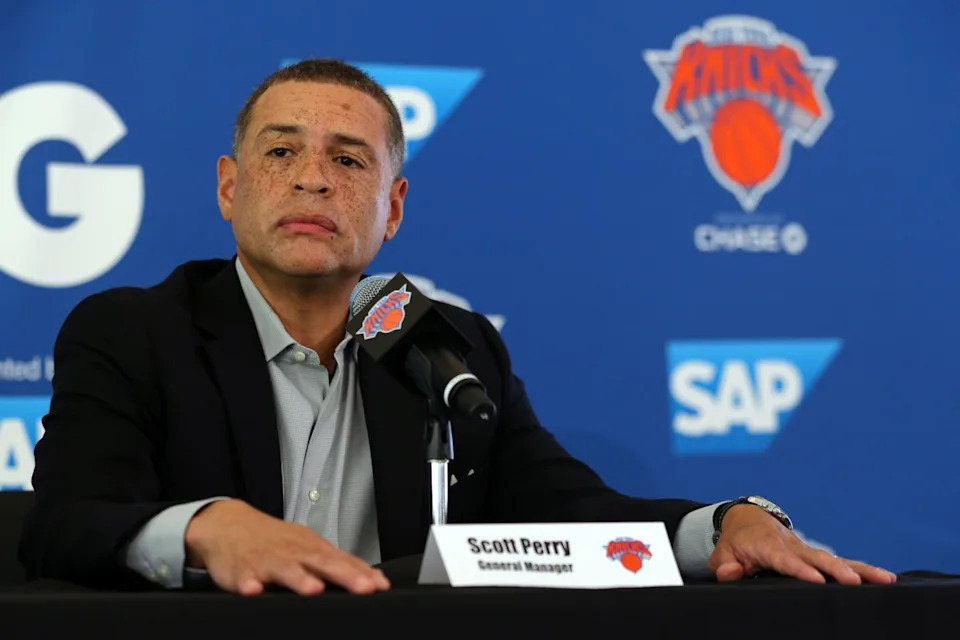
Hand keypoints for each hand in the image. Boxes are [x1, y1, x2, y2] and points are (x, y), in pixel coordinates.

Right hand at [184, 499, 389, 595]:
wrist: (230, 525)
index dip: (362, 573)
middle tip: (363, 588)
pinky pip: (244, 577)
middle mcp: (293, 552)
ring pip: (285, 569)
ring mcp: (267, 560)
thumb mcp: (309, 548)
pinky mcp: (240, 570)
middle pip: (322, 562)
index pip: (342, 560)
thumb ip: (340, 565)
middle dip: (344, 575)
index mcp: (312, 548)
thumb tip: (375, 580)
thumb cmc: (275, 541)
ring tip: (313, 589)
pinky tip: (254, 590)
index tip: (380, 586)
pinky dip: (249, 583)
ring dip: (299, 579)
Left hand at [708, 504, 897, 584]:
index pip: (784, 560)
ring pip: (834, 558)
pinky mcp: (815, 555)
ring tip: (885, 578)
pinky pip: (840, 562)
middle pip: (817, 557)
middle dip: (836, 569)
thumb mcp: (722, 553)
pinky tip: (884, 578)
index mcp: (767, 547)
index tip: (815, 579)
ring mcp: (806, 549)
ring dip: (859, 568)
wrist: (748, 521)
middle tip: (854, 581)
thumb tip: (731, 573)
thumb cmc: (735, 543)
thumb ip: (725, 566)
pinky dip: (862, 568)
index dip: (799, 569)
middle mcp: (792, 546)